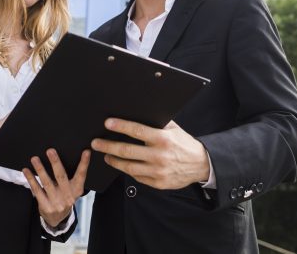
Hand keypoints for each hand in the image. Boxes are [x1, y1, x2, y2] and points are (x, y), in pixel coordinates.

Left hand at [23, 149, 89, 227]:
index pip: (81, 175)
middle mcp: (68, 196)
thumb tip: (60, 157)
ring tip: (35, 159)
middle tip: (50, 151)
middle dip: (55, 163)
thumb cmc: (64, 197)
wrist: (58, 219)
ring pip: (47, 183)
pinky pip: (37, 190)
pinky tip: (26, 171)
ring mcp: (57, 202)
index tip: (86, 151)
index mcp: (77, 189)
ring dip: (40, 169)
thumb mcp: (72, 189)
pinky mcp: (46, 206)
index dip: (84, 163)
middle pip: (61, 177)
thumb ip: (70, 176)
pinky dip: (31, 179)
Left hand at [91, 118, 209, 189]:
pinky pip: (138, 177)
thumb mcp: (174, 129)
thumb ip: (157, 123)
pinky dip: (128, 171)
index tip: (108, 123)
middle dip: (108, 146)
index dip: (120, 126)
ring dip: (114, 161)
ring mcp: (158, 172)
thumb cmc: (184, 144)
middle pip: (127, 151)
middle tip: (95, 143)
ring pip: (129, 167)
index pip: (137, 131)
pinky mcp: (158, 183)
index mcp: (163, 139)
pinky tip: (121, 165)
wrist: (201, 165)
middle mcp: (159, 156)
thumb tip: (138, 113)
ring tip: (105, 156)